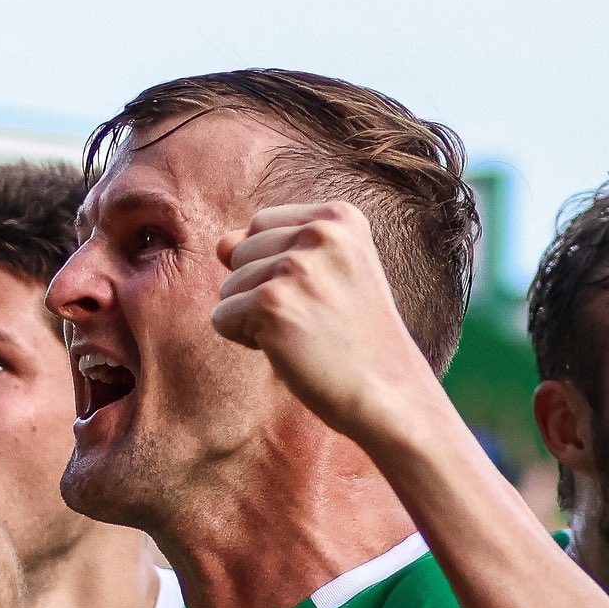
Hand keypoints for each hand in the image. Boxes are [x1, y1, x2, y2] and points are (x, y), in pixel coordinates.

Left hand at [212, 202, 447, 447]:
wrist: (387, 391)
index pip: (260, 224)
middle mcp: (319, 232)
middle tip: (312, 318)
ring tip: (304, 333)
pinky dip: (244, 340)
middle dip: (260, 291)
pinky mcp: (271, 303)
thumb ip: (272, 249)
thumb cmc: (353, 337)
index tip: (318, 292)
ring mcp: (296, 266)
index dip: (274, 265)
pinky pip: (221, 317)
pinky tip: (289, 349)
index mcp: (339, 216)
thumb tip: (221, 243)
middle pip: (239, 253)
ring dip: (253, 318)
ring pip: (227, 287)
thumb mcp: (326, 274)